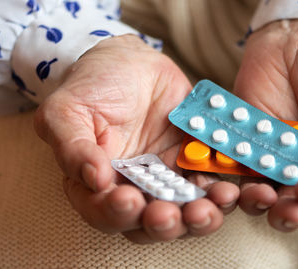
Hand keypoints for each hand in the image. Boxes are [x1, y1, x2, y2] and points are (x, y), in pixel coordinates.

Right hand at [34, 35, 238, 242]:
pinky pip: (210, 182)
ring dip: (201, 215)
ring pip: (185, 210)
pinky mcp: (193, 162)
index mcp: (98, 183)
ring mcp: (167, 177)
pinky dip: (221, 190)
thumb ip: (73, 147)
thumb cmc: (95, 84)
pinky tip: (229, 188)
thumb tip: (93, 180)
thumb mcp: (68, 110)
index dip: (115, 214)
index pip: (103, 213)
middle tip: (174, 215)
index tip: (129, 200)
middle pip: (149, 222)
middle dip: (164, 224)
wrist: (132, 64)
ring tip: (212, 205)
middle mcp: (135, 187)